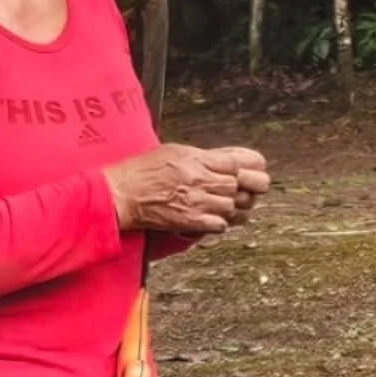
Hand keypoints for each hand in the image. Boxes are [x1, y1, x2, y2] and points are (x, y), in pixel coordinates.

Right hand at [103, 144, 268, 234]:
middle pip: (239, 184)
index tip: (254, 169)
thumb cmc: (143, 171)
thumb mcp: (173, 152)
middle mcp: (198, 179)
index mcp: (195, 158)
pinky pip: (221, 225)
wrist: (122, 194)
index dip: (249, 166)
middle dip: (248, 187)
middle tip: (250, 189)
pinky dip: (221, 222)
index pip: (236, 162)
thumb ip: (202, 156)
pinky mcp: (190, 222)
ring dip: (233, 206)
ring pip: (232, 205)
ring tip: (227, 203)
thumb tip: (227, 159)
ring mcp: (195, 201)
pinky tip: (214, 218)